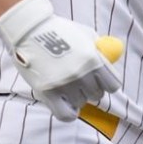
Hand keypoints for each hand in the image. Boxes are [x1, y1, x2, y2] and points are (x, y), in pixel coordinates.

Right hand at [0, 0, 122, 120]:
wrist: (29, 29)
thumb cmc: (59, 30)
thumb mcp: (85, 35)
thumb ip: (99, 50)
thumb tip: (111, 65)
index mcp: (93, 59)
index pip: (112, 85)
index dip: (107, 83)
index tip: (101, 81)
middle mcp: (81, 73)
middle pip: (97, 95)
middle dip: (91, 89)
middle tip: (80, 81)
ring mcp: (65, 84)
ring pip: (80, 103)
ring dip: (76, 97)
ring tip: (66, 84)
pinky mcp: (48, 93)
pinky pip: (65, 114)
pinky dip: (68, 112)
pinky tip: (65, 103)